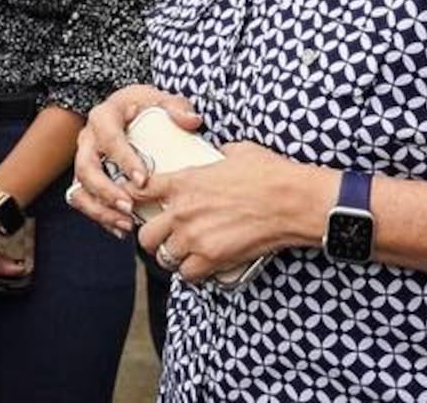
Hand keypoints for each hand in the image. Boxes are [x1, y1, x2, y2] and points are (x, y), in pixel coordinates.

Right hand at [68, 84, 195, 236]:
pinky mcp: (86, 179)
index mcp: (103, 116)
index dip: (124, 160)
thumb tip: (191, 121)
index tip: (143, 180)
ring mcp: (84, 160)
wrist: (129, 111)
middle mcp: (87, 139)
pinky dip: (100, 217)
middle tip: (130, 207)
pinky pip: (84, 201)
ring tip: (126, 224)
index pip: (109, 138)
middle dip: (106, 192)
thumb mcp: (160, 100)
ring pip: (80, 189)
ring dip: (100, 209)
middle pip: (86, 168)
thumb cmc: (145, 107)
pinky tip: (121, 228)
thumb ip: (176, 107)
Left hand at [134, 140, 327, 284]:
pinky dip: (192, 273)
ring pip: (164, 258)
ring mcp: (194, 238)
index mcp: (183, 182)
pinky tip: (200, 267)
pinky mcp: (211, 259)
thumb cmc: (269, 173)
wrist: (292, 201)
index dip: (134, 199)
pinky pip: (187, 275)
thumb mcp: (236, 151)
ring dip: (172, 257)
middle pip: (145, 235)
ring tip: (184, 254)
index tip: (139, 203)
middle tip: (165, 237)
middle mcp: (181, 212)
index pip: (138, 191)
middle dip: (152, 238)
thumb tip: (218, 152)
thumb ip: (217, 154)